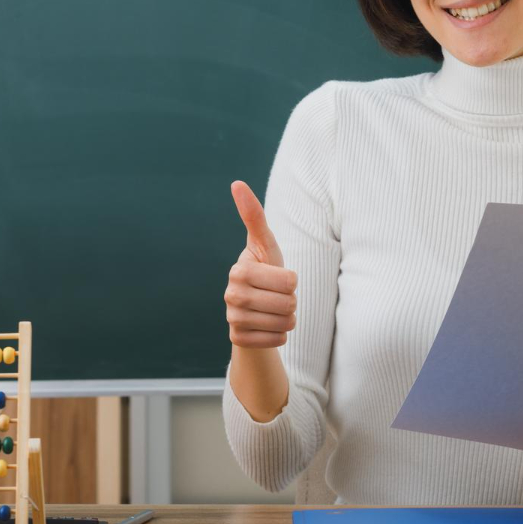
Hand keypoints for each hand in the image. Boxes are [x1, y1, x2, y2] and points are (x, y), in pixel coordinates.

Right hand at [224, 181, 297, 348]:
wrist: (253, 308)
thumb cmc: (265, 269)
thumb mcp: (265, 243)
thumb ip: (254, 215)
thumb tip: (236, 183)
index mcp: (239, 270)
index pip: (289, 281)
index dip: (291, 280)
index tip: (279, 276)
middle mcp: (231, 295)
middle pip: (288, 304)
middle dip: (291, 301)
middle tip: (277, 295)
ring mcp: (232, 319)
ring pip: (285, 324)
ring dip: (288, 318)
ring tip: (274, 309)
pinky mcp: (237, 339)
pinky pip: (277, 340)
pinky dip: (280, 334)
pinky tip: (268, 326)